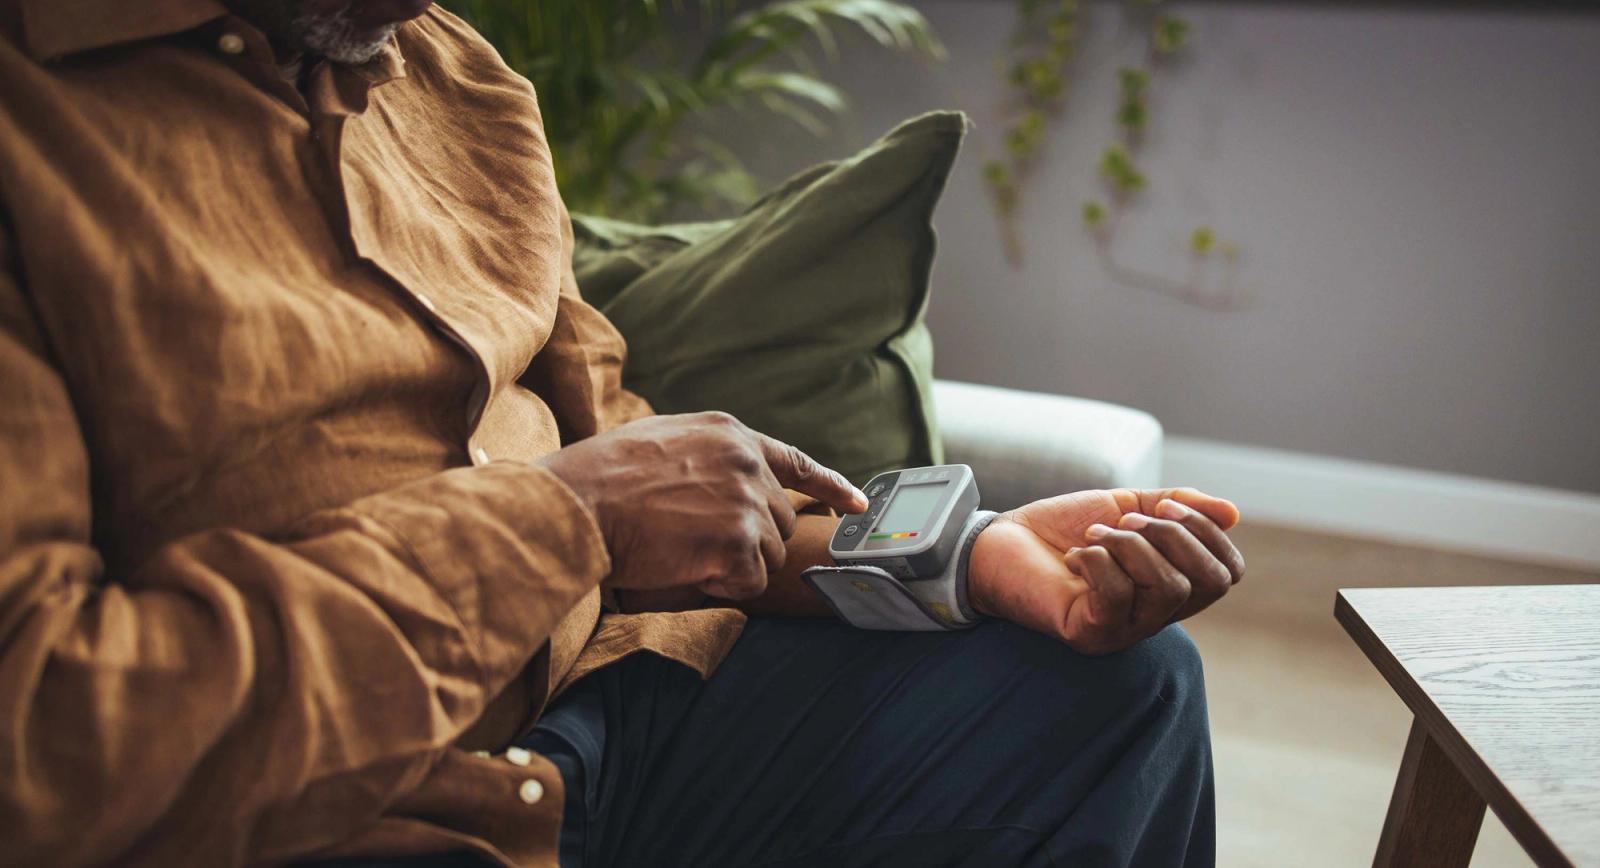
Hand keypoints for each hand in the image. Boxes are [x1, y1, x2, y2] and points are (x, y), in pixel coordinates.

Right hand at [539, 412, 867, 599]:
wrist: (577, 503)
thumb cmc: (601, 479)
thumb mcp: (662, 441)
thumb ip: (708, 456)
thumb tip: (729, 483)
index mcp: (730, 434)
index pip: (796, 462)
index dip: (830, 486)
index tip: (857, 505)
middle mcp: (747, 462)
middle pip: (779, 521)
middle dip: (748, 542)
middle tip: (696, 544)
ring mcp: (746, 500)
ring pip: (769, 555)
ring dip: (733, 565)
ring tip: (681, 550)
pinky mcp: (738, 541)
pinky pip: (751, 582)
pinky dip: (723, 585)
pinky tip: (686, 566)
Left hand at [967, 488, 1243, 654]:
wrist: (1002, 541)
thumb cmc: (1063, 528)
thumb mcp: (1127, 505)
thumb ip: (1177, 507)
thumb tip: (1231, 513)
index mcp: (1169, 586)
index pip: (1226, 573)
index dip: (1206, 533)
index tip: (1163, 505)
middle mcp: (1154, 615)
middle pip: (1210, 584)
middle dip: (1174, 536)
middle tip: (1127, 520)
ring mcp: (1124, 630)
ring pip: (1168, 588)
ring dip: (1131, 545)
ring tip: (1095, 536)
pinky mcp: (1090, 634)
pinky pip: (1119, 596)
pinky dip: (1099, 560)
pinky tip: (1075, 556)